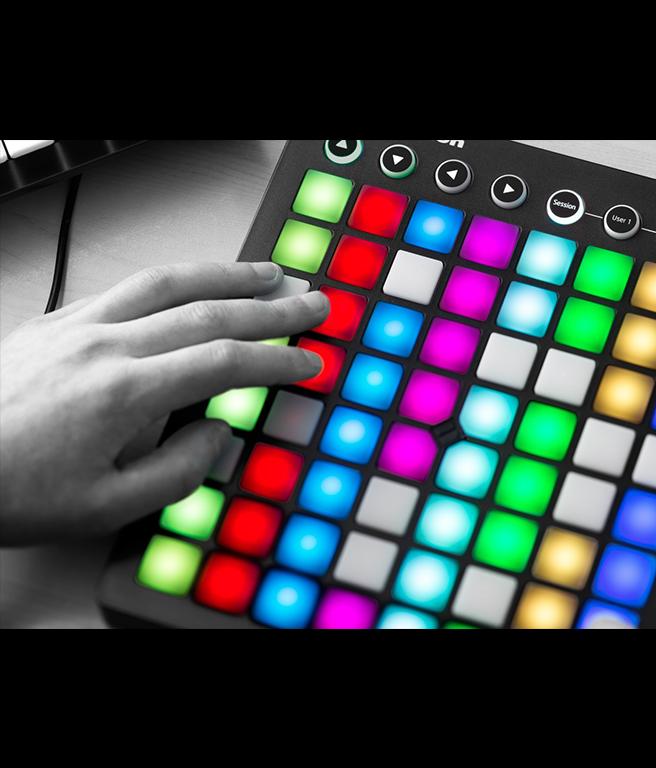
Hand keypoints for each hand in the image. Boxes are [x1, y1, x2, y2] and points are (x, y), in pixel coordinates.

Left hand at [0, 261, 328, 545]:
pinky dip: (171, 280)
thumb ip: (178, 471)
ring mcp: (75, 326)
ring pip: (166, 283)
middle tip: (311, 302)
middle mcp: (103, 346)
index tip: (308, 362)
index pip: (224, 362)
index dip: (276, 360)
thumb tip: (217, 434)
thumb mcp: (107, 507)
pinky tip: (188, 284)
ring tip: (263, 272)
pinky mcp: (53, 322)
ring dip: (224, 274)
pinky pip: (124, 287)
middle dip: (271, 307)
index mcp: (123, 392)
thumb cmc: (13, 489)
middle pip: (207, 311)